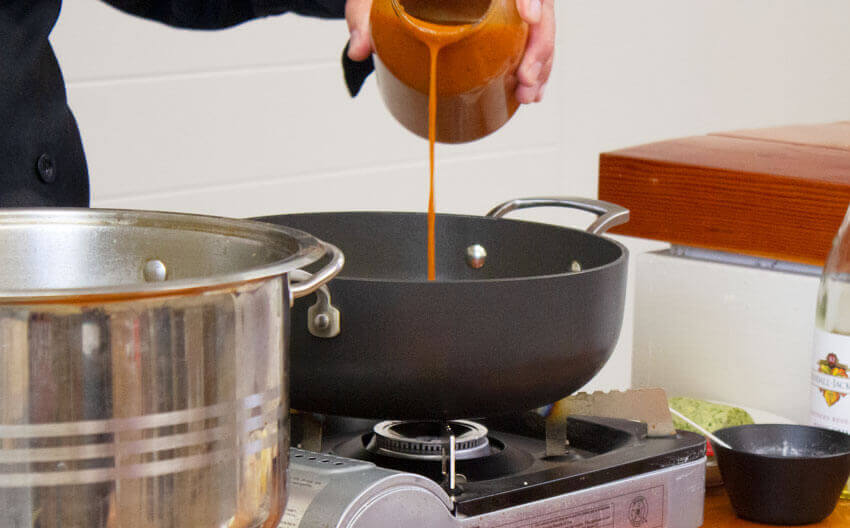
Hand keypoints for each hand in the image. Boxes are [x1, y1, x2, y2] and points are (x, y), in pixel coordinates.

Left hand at [345, 0, 554, 102]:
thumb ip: (365, 16)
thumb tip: (360, 48)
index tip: (530, 19)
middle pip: (537, 6)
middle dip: (538, 45)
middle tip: (524, 79)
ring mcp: (502, 3)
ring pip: (539, 26)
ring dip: (539, 63)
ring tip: (527, 95)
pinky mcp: (503, 24)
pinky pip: (529, 39)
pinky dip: (534, 66)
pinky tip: (528, 91)